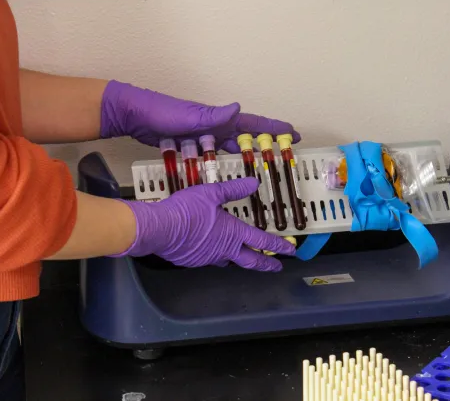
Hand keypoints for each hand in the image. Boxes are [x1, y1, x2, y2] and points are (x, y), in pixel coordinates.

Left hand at [100, 80, 300, 152]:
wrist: (133, 114)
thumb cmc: (160, 112)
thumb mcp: (188, 115)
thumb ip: (212, 115)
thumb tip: (237, 109)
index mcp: (218, 119)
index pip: (252, 123)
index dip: (274, 128)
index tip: (294, 134)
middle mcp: (214, 126)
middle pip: (245, 137)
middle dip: (265, 144)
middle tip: (282, 154)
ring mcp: (202, 135)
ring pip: (229, 147)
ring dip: (244, 155)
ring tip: (258, 168)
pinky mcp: (190, 143)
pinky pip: (211, 154)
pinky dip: (221, 162)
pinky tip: (223, 172)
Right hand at [113, 177, 294, 270]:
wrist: (159, 229)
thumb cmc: (187, 210)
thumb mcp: (211, 193)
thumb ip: (234, 189)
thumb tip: (254, 183)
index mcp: (232, 233)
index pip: (261, 240)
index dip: (278, 245)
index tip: (290, 251)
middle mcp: (224, 249)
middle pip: (251, 260)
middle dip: (266, 263)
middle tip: (277, 266)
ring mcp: (208, 258)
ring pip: (228, 260)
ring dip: (238, 258)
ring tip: (241, 255)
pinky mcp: (193, 261)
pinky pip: (209, 259)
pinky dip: (214, 254)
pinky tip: (209, 248)